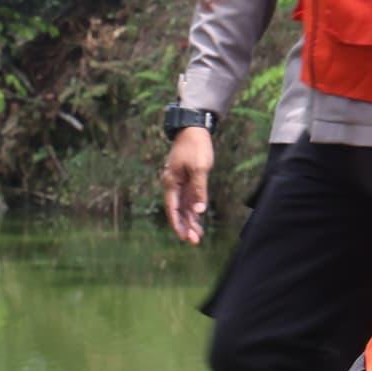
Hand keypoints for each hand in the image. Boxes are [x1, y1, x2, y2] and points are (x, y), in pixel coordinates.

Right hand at [162, 125, 216, 242]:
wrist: (194, 128)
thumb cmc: (196, 146)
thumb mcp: (200, 168)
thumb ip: (200, 189)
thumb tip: (200, 210)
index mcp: (171, 182)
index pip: (173, 208)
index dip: (177, 224)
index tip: (183, 237)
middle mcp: (173, 185)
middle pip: (178, 211)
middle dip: (185, 226)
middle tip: (194, 242)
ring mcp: (181, 183)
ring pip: (184, 207)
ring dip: (190, 221)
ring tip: (198, 236)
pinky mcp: (188, 181)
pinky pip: (189, 200)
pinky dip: (194, 211)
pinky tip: (199, 221)